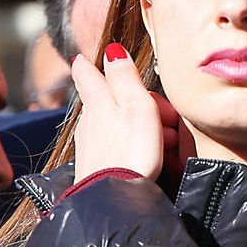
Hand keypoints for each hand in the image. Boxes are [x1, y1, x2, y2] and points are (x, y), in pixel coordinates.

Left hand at [71, 43, 177, 182]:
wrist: (114, 198)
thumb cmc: (130, 151)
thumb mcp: (135, 105)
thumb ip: (124, 76)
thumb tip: (111, 48)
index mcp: (98, 102)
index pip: (88, 75)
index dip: (88, 65)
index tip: (81, 58)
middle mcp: (89, 121)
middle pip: (110, 100)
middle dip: (138, 102)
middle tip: (165, 117)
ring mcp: (90, 144)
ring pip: (116, 123)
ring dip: (140, 125)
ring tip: (165, 141)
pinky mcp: (96, 164)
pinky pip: (118, 144)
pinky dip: (134, 144)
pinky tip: (149, 155)